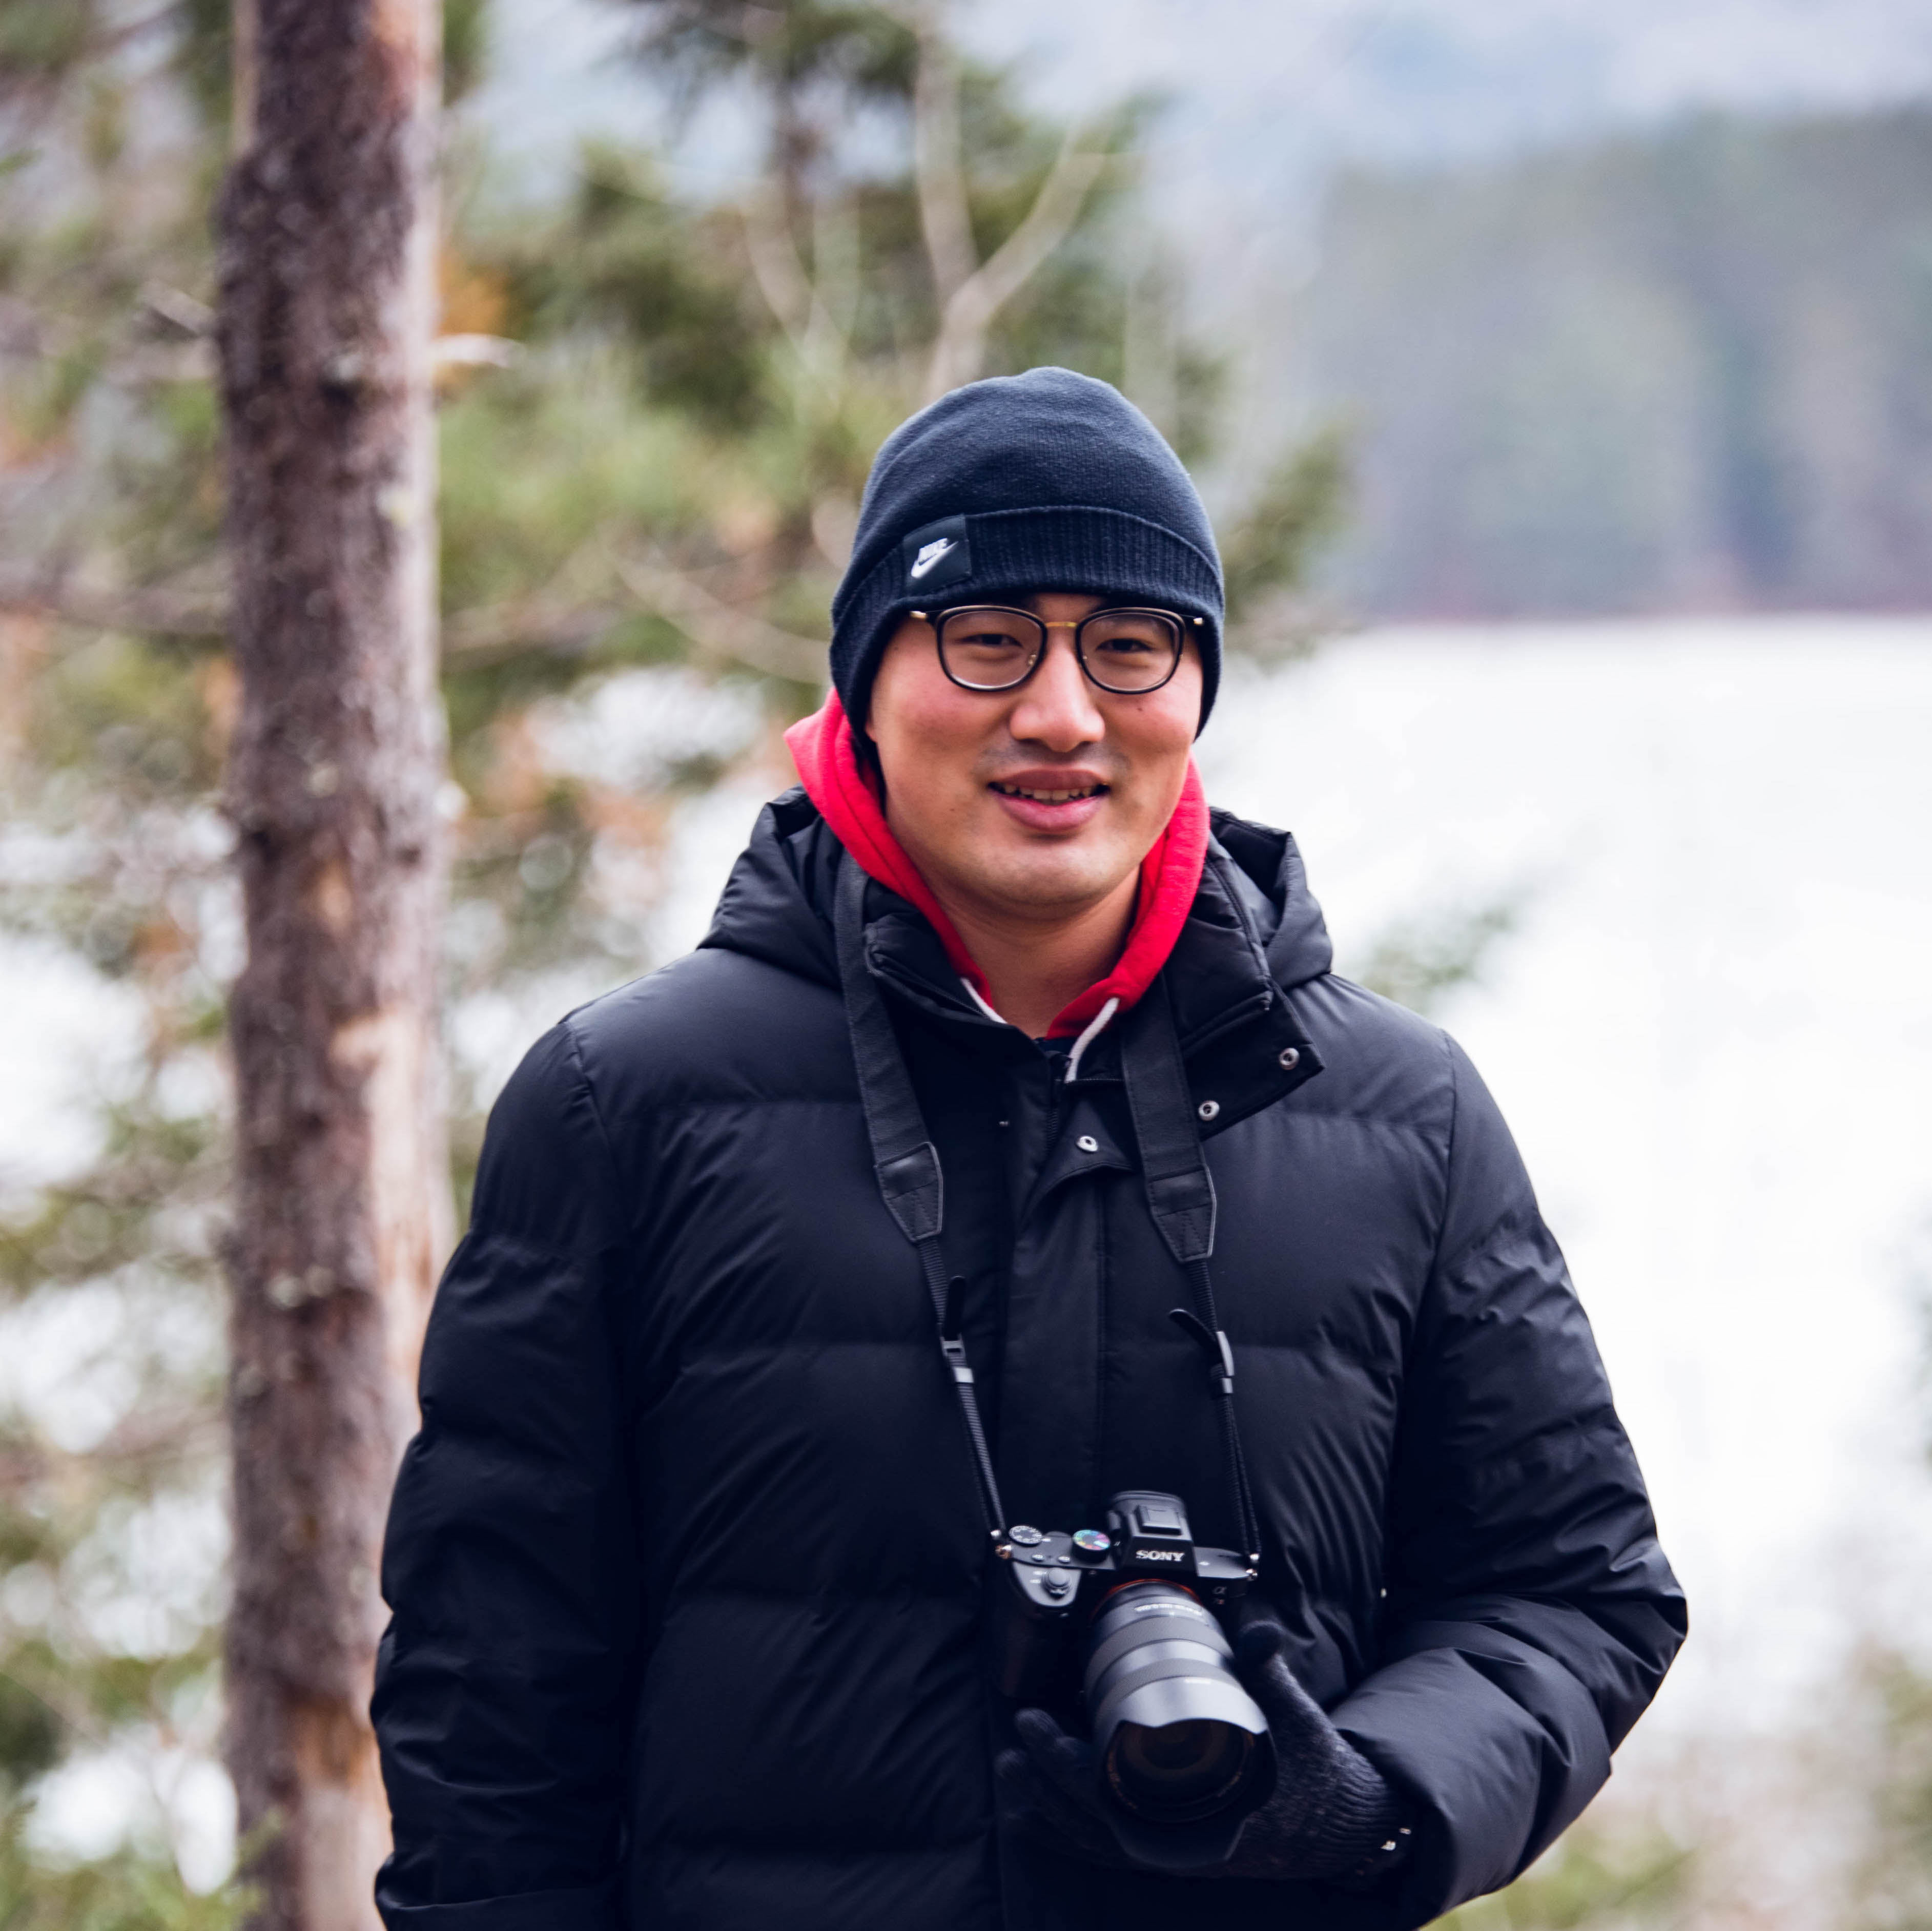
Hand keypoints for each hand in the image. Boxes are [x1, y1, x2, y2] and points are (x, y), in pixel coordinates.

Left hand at [995, 1613, 1412, 1884]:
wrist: (1345, 1824)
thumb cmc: (1316, 1769)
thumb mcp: (1295, 1717)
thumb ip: (1269, 1672)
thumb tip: (1259, 1629)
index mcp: (1203, 1810)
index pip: (1111, 1790)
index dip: (1064, 1758)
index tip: (1035, 1719)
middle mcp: (1184, 1842)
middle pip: (1091, 1817)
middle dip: (1044, 1778)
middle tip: (1017, 1730)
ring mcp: (1180, 1854)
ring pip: (1097, 1842)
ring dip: (1049, 1810)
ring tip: (1011, 1777)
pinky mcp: (1181, 1856)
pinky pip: (1115, 1855)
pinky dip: (1074, 1840)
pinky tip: (1041, 1822)